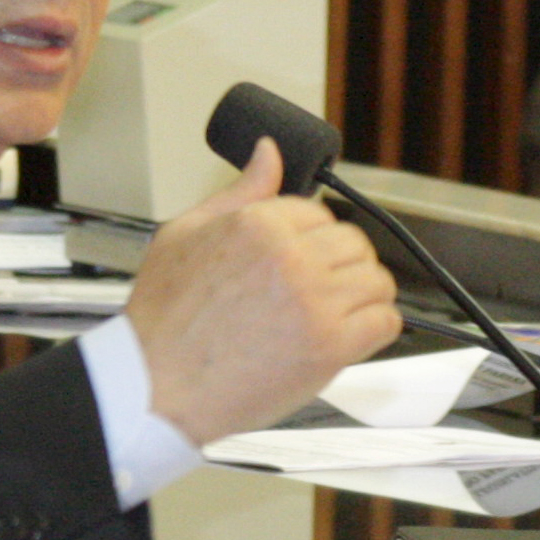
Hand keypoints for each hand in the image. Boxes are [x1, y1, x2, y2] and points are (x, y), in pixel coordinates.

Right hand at [128, 138, 401, 443]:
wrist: (155, 387)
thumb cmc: (163, 320)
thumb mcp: (185, 234)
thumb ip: (239, 192)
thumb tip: (269, 152)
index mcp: (258, 224)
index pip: (319, 212)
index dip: (310, 238)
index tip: (298, 261)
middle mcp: (291, 258)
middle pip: (354, 243)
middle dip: (339, 264)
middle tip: (314, 290)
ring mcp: (315, 302)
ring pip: (377, 280)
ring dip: (361, 296)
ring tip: (330, 313)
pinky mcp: (330, 346)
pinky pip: (385, 321)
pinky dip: (373, 328)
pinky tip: (347, 335)